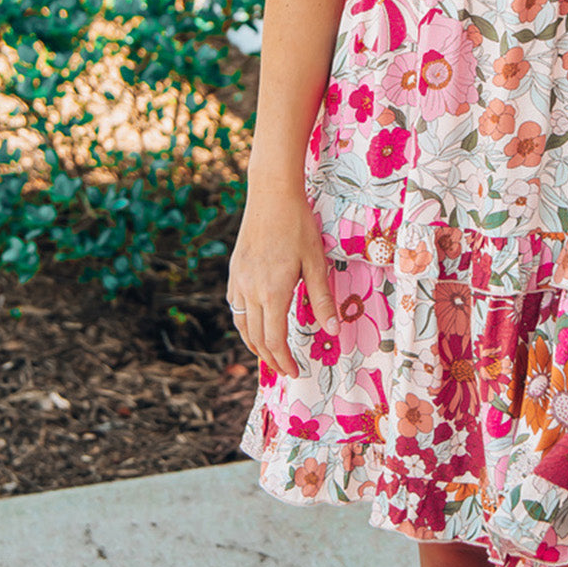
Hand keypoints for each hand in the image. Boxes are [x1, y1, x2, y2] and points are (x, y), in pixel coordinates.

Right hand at [227, 183, 338, 378]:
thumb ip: (322, 299)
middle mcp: (250, 290)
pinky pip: (235, 306)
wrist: (271, 195)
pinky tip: (255, 322)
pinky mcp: (234, 270)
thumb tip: (333, 331)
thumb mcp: (316, 262)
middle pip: (256, 338)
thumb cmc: (298, 226)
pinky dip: (244, 322)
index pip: (274, 340)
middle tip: (283, 369)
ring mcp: (239, 280)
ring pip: (242, 324)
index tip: (294, 371)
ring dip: (254, 344)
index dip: (283, 360)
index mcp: (272, 292)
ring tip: (268, 354)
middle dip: (270, 358)